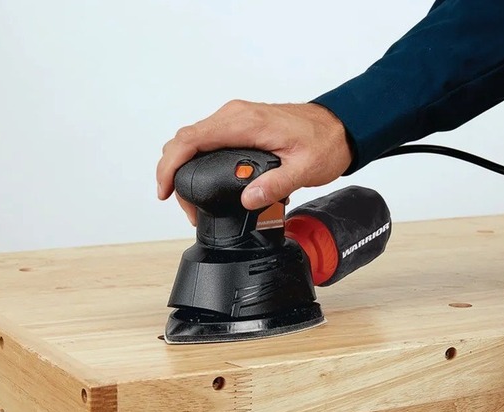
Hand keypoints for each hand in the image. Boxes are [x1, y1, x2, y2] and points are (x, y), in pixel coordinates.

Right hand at [156, 100, 352, 224]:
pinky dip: (196, 159)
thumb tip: (248, 199)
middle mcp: (235, 115)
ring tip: (190, 199)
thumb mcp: (305, 168)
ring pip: (193, 139)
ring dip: (183, 166)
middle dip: (173, 172)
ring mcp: (235, 118)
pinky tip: (203, 181)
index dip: (170, 164)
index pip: (191, 139)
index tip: (165, 189)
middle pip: (185, 140)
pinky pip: (207, 139)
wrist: (339, 127)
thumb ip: (276, 184)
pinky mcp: (239, 125)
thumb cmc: (324, 142)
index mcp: (245, 123)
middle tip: (181, 204)